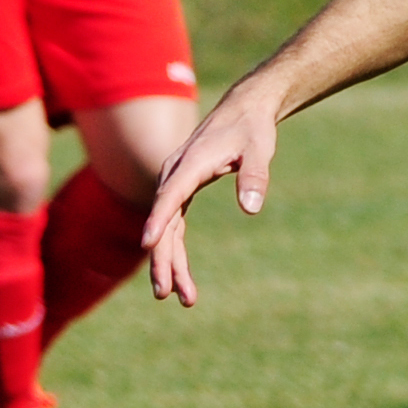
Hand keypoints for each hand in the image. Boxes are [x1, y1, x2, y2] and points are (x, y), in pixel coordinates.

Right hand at [141, 82, 288, 306]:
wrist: (243, 109)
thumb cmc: (252, 129)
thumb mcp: (260, 149)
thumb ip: (255, 175)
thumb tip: (251, 208)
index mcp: (189, 165)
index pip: (170, 197)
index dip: (158, 221)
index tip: (148, 246)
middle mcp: (174, 175)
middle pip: (163, 222)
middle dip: (163, 259)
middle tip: (167, 294)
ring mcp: (174, 184)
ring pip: (167, 229)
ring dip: (170, 263)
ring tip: (184, 298)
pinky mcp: (180, 191)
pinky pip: (173, 226)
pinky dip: (176, 251)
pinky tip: (181, 276)